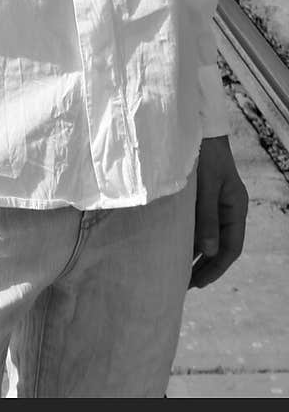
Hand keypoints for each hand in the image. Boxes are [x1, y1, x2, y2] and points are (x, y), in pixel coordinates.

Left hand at [189, 135, 247, 288]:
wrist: (196, 126)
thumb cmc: (203, 154)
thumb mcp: (206, 186)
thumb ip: (206, 217)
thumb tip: (210, 251)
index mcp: (235, 207)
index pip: (231, 247)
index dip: (216, 267)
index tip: (198, 283)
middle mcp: (228, 207)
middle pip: (220, 246)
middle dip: (206, 266)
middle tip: (186, 285)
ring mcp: (215, 202)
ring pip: (209, 236)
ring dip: (196, 254)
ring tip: (179, 272)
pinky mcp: (200, 197)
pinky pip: (199, 224)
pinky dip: (190, 238)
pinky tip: (176, 247)